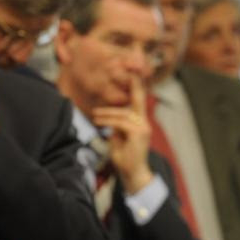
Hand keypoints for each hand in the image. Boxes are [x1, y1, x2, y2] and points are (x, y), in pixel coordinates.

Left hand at [91, 74, 152, 193]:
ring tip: (95, 117)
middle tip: (129, 65)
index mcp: (139, 121)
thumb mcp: (117, 137)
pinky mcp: (139, 134)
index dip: (138, 84)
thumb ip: (116, 125)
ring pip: (123, 114)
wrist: (131, 173)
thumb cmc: (123, 156)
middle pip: (137, 98)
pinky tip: (99, 122)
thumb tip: (109, 117)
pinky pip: (121, 123)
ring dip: (107, 114)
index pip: (139, 99)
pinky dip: (109, 122)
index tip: (135, 69)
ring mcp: (143, 128)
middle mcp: (143, 122)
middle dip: (135, 81)